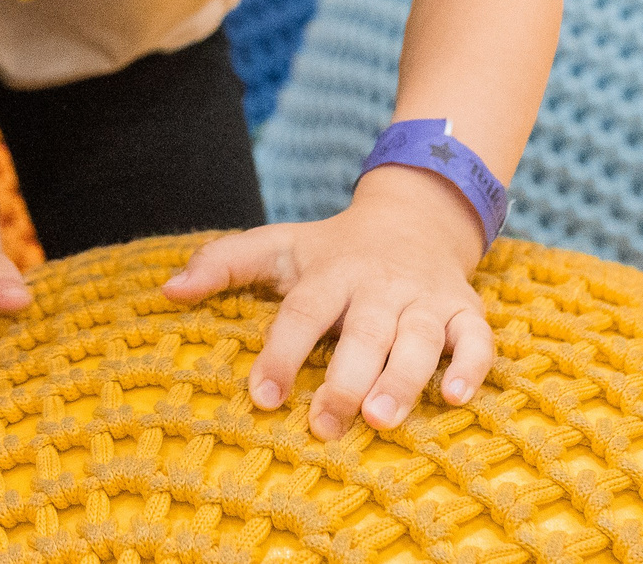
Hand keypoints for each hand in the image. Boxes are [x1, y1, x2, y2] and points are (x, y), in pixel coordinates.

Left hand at [161, 167, 493, 439]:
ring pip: (418, 339)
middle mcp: (378, 285)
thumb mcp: (276, 246)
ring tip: (381, 419)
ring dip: (402, 378)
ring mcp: (424, 299)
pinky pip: (476, 339)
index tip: (263, 398)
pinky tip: (454, 397)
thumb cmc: (333, 249)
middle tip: (325, 425)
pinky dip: (470, 366)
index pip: (302, 313)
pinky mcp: (464, 311)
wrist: (415, 216)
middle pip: (362, 332)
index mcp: (330, 272)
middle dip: (344, 379)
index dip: (281, 354)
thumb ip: (221, 264)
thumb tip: (166, 291)